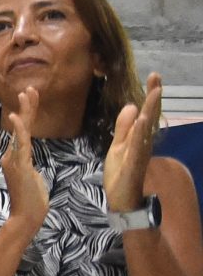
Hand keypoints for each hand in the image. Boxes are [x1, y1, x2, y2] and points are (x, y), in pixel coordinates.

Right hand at [0, 87, 49, 227]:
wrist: (27, 216)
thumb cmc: (31, 200)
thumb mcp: (31, 178)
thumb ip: (27, 166)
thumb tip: (27, 162)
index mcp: (15, 157)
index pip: (23, 131)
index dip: (28, 114)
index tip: (31, 97)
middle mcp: (11, 155)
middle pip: (21, 127)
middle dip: (27, 107)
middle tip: (30, 88)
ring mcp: (14, 159)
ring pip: (21, 131)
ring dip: (25, 111)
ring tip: (27, 93)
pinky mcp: (19, 164)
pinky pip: (20, 143)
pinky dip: (18, 129)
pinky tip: (18, 117)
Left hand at [104, 71, 161, 211]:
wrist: (121, 199)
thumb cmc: (121, 173)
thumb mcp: (118, 145)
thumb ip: (124, 127)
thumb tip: (131, 105)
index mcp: (139, 138)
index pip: (147, 113)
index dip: (150, 95)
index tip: (153, 76)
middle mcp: (143, 143)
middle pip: (150, 117)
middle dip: (153, 98)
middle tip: (156, 78)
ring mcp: (139, 154)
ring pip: (146, 130)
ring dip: (150, 111)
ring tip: (153, 94)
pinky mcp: (133, 166)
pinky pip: (137, 148)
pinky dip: (140, 134)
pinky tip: (142, 122)